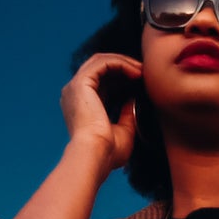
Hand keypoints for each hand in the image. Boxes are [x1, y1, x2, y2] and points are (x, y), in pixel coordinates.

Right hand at [61, 53, 144, 173]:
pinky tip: (136, 72)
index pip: (101, 83)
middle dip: (123, 67)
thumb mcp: (123, 131)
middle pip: (100, 69)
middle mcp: (75, 94)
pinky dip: (120, 64)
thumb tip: (132, 98)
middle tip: (143, 72)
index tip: (140, 82)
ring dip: (123, 63)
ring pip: (101, 62)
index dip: (121, 79)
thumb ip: (126, 114)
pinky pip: (102, 63)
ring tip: (142, 70)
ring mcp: (75, 87)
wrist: (96, 156)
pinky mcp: (81, 82)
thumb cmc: (108, 153)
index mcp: (81, 107)